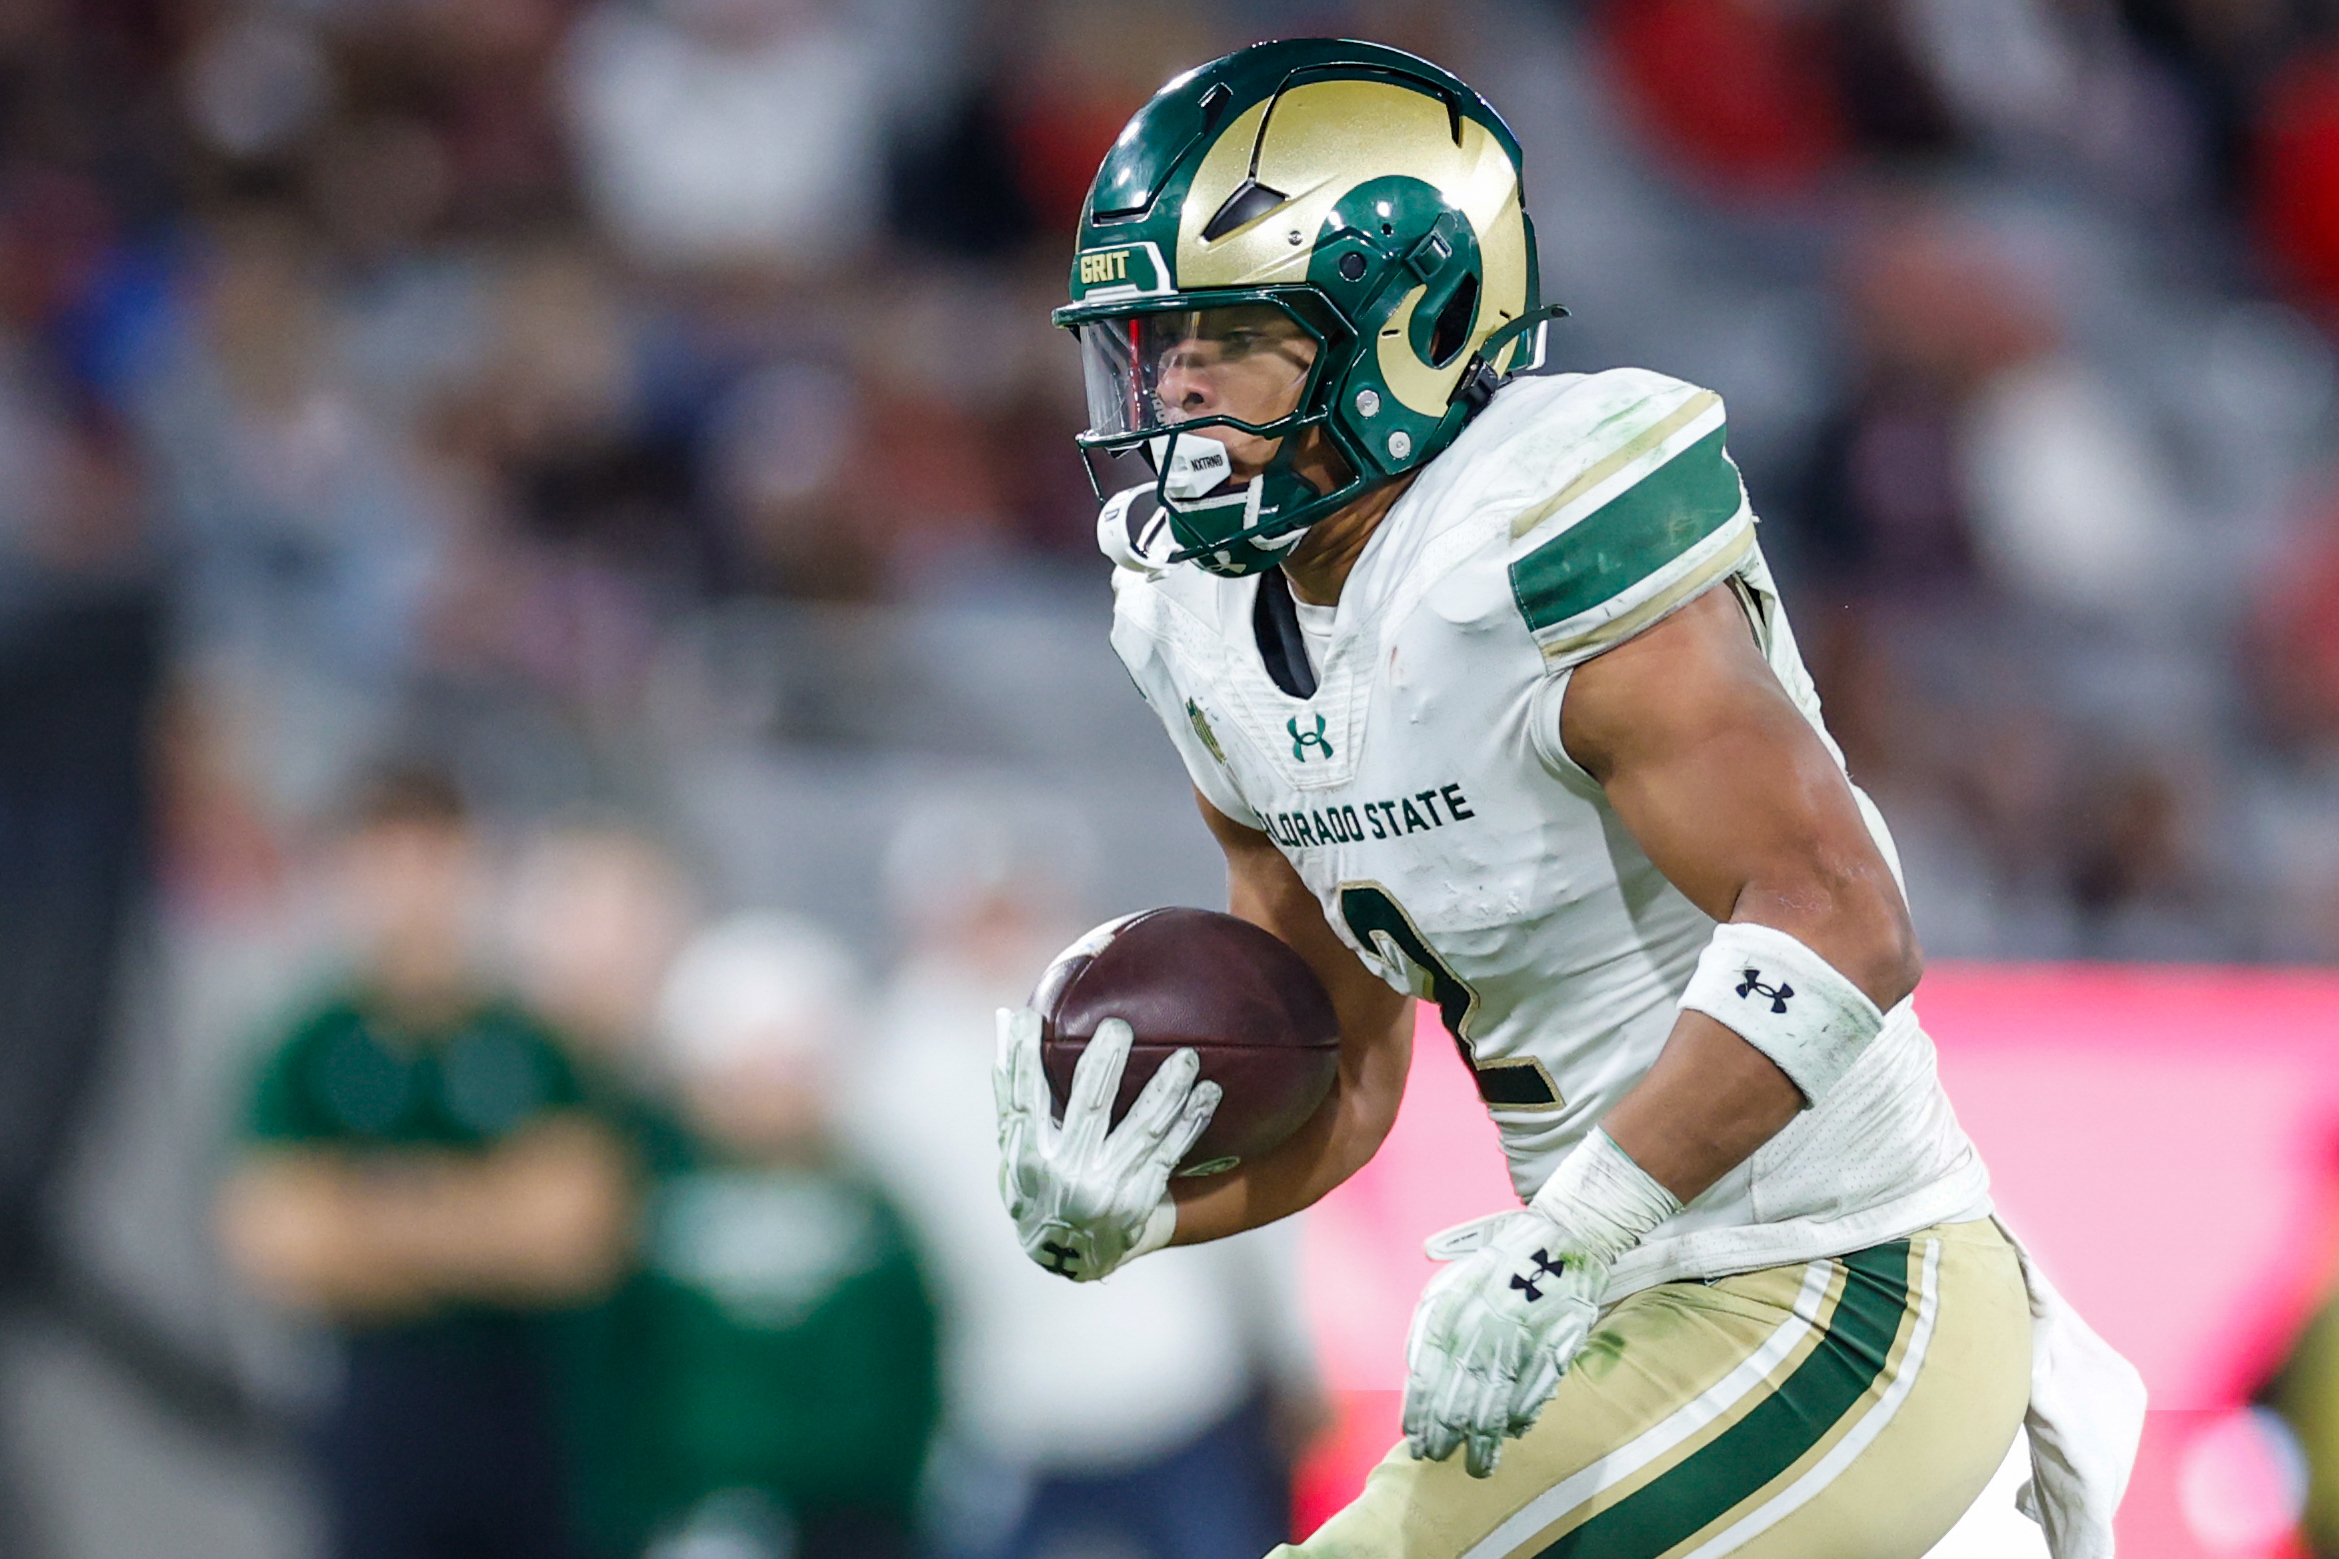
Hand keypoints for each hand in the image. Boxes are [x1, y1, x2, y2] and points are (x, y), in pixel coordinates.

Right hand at [993, 1007, 1219, 1282]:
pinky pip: (1170, 1153)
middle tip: (1119, 1026)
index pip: (1024, 1098)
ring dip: (1167, 1090)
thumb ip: (1011, 1093)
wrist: (1069, 1255)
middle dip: (1105, 1063)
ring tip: (1188, 1057)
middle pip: (1090, 1108)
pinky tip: (1209, 1093)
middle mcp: (1067, 1174)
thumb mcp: (1013, 1151)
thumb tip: (1006, 1021)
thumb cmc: (1037, 1188)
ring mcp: (1107, 1188)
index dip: (1024, 1058)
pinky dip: (1191, 1122)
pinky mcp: (1140, 1199)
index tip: (1031, 1016)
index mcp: (1029, 1157)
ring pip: (1143, 1130)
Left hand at [1402, 1207, 1610, 1477]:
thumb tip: (1414, 1368)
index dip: (1418, 1410)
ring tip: (1475, 1466)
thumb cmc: (1504, 1257)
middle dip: (1443, 1433)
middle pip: (1456, 1394)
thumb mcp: (1455, 1277)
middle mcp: (1480, 1325)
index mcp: (1451, 1305)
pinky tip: (1513, 1435)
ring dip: (1483, 1440)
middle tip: (1436, 1458)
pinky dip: (1522, 1418)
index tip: (1412, 1438)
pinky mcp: (1554, 1345)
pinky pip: (1532, 1393)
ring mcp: (1518, 1337)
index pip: (1425, 1371)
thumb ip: (1432, 1320)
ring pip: (1493, 1402)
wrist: (1564, 1233)